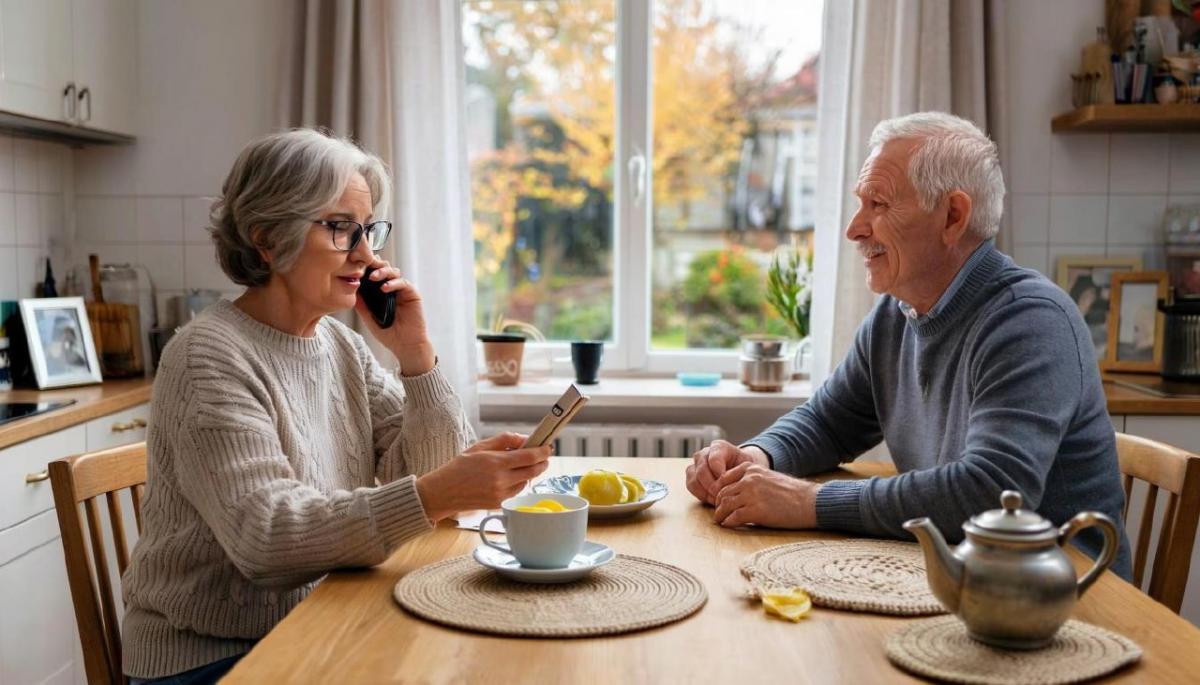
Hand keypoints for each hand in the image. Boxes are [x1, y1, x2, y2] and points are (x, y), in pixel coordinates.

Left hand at [354, 257, 434, 374]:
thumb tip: (350, 290)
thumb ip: (361, 304)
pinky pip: (403, 283)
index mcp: (380, 292)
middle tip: (364, 266)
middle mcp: (391, 288)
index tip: (354, 268)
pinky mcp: (412, 294)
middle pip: (383, 268)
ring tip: (373, 277)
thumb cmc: (388, 333)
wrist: (405, 345)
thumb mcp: (369, 318)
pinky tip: (384, 288)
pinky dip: (393, 283)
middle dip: (374, 265)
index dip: (365, 268)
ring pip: (393, 272)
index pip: (373, 273)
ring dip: (383, 271)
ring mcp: (402, 290)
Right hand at [415, 433, 551, 520]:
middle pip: (533, 471)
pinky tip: (512, 476)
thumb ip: (504, 440)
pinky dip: (519, 482)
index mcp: (496, 463)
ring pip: (527, 482)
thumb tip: (524, 439)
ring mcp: (500, 494)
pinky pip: (517, 491)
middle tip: (544, 456)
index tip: (548, 447)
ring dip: (530, 473)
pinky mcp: (498, 504)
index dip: (543, 451)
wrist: (443, 492)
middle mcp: (501, 480)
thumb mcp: (480, 446)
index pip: (530, 456)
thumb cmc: (459, 467)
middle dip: (542, 462)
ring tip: (525, 464)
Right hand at [685, 440, 769, 505]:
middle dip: (712, 485)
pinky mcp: (692, 476)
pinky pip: (691, 485)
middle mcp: (705, 453)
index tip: (727, 484)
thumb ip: (743, 471)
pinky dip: (700, 494)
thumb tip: (737, 482)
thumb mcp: (749, 467)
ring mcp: (696, 464)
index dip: (719, 474)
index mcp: (719, 447)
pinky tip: (712, 499)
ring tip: (718, 499)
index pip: (713, 459)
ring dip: (705, 491)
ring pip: (694, 478)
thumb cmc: (745, 469)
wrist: (741, 472)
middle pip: (702, 469)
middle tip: (721, 495)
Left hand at [712, 463, 819, 528]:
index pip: (724, 479)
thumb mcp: (768, 477)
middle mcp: (748, 479)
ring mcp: (751, 495)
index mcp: (751, 469)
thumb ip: (752, 481)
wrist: (809, 502)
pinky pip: (733, 517)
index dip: (719, 491)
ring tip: (720, 520)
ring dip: (720, 514)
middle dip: (718, 504)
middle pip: (722, 493)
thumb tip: (736, 492)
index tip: (719, 500)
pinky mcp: (755, 511)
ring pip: (724, 505)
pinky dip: (728, 522)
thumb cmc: (792, 493)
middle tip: (718, 512)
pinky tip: (729, 525)